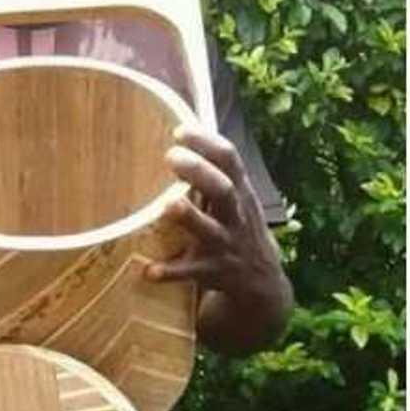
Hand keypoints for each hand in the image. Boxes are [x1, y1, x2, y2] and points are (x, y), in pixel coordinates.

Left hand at [147, 126, 291, 352]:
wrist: (262, 282)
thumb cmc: (237, 227)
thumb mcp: (237, 198)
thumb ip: (215, 171)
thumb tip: (184, 128)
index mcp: (241, 192)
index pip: (230, 159)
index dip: (207, 142)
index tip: (180, 130)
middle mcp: (236, 217)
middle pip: (223, 190)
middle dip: (199, 172)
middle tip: (171, 156)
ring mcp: (226, 245)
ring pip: (210, 231)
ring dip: (189, 218)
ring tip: (166, 206)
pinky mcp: (214, 273)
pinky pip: (192, 273)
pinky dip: (171, 272)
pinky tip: (148, 270)